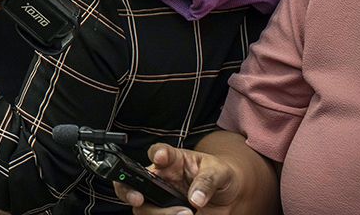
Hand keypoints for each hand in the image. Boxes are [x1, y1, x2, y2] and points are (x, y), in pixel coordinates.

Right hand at [115, 144, 240, 214]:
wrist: (230, 197)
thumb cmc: (220, 176)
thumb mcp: (219, 172)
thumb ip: (207, 181)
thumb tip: (196, 198)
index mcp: (172, 161)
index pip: (158, 152)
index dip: (156, 154)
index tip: (160, 158)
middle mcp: (162, 179)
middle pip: (134, 183)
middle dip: (128, 191)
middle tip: (138, 199)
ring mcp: (163, 200)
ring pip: (144, 209)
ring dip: (158, 213)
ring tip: (186, 214)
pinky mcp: (168, 214)